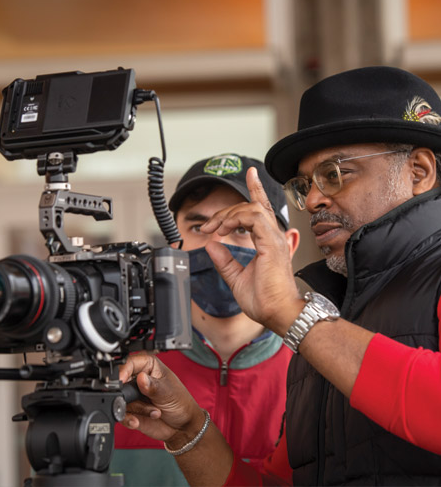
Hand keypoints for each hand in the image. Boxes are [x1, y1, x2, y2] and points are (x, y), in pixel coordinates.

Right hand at [119, 352, 204, 444]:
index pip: (129, 363)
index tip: (121, 380)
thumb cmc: (180, 402)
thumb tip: (141, 378)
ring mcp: (133, 396)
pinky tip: (137, 421)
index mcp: (148, 365)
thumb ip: (152, 386)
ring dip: (136, 408)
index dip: (123, 371)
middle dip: (129, 394)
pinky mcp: (130, 411)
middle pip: (120, 382)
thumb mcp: (167, 391)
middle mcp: (138, 379)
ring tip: (153, 411)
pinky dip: (128, 419)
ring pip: (121, 400)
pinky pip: (121, 414)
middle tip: (139, 400)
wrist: (182, 426)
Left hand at [200, 167, 303, 334]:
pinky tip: (224, 228)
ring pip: (251, 208)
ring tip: (215, 228)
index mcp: (267, 242)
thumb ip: (224, 261)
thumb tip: (212, 245)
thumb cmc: (265, 301)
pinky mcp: (271, 243)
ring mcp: (274, 238)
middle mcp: (273, 237)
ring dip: (229, 214)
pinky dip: (236, 218)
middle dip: (226, 211)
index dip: (256, 189)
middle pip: (251, 206)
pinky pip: (254, 217)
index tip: (251, 173)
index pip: (261, 209)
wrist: (278, 314)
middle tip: (209, 225)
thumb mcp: (236, 278)